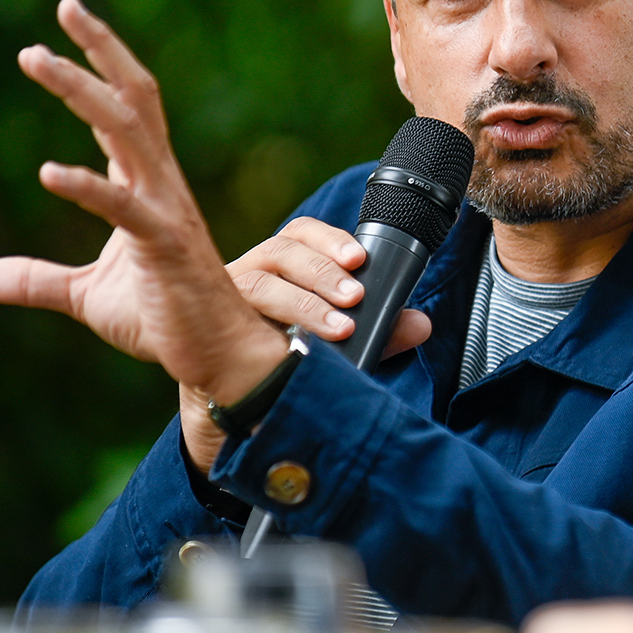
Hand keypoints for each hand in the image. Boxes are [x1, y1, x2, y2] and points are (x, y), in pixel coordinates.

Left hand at [0, 0, 285, 468]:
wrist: (215, 357)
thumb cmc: (164, 319)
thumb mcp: (85, 297)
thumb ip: (38, 280)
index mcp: (146, 186)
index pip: (123, 110)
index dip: (96, 65)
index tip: (64, 25)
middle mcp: (160, 185)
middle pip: (133, 99)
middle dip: (99, 52)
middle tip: (64, 9)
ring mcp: (165, 210)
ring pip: (128, 131)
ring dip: (82, 90)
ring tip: (39, 59)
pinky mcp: (164, 245)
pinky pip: (123, 207)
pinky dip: (86, 186)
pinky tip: (48, 171)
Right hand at [228, 217, 432, 356]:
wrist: (242, 397)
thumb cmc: (294, 353)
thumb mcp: (342, 340)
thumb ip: (380, 330)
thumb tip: (419, 324)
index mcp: (282, 264)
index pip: (300, 234)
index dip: (329, 240)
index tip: (359, 258)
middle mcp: (251, 273)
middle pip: (280, 252)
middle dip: (322, 271)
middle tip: (356, 297)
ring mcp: (226, 299)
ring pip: (258, 285)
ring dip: (302, 303)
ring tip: (339, 328)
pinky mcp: (212, 332)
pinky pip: (229, 323)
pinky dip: (261, 335)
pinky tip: (287, 352)